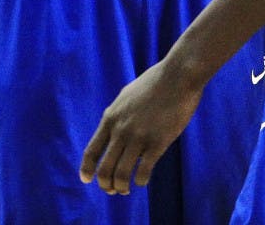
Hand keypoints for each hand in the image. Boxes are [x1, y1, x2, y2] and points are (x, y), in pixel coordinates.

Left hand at [80, 59, 203, 194]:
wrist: (177, 76)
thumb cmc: (154, 83)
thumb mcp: (127, 96)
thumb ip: (117, 115)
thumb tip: (112, 131)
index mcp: (111, 117)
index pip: (92, 151)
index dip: (87, 169)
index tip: (87, 180)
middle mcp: (121, 130)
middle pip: (105, 168)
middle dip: (106, 184)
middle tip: (111, 189)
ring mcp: (139, 137)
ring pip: (122, 175)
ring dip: (121, 187)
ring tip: (126, 189)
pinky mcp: (158, 142)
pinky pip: (143, 172)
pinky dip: (140, 181)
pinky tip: (142, 180)